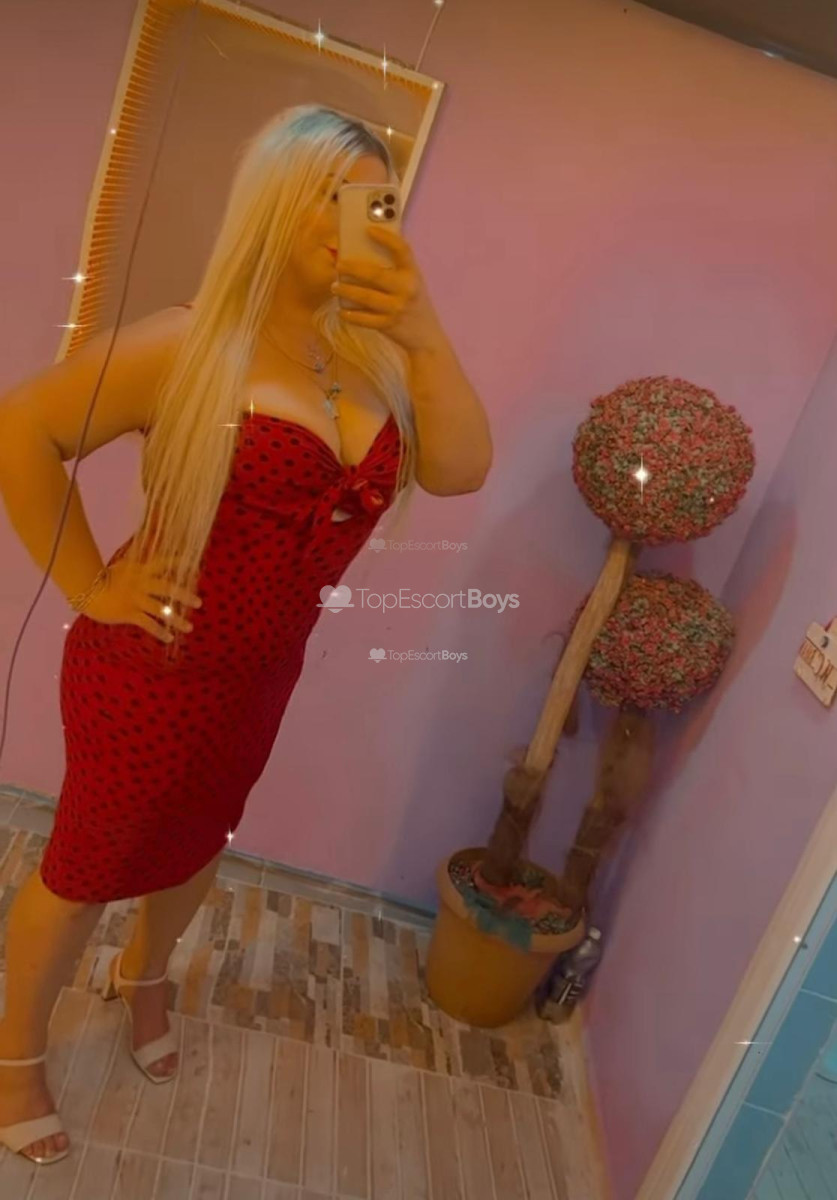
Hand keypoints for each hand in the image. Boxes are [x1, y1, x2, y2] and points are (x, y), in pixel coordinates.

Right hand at [84, 557, 201, 643]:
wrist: (85, 590)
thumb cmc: (102, 578)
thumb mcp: (123, 566)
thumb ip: (138, 564)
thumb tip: (148, 554)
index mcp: (141, 569)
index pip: (164, 563)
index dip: (180, 565)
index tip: (196, 568)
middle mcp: (141, 583)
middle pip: (168, 588)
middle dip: (184, 595)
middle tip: (199, 602)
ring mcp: (136, 598)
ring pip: (161, 609)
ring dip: (177, 619)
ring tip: (189, 627)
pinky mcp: (129, 613)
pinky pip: (148, 624)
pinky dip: (160, 632)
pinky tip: (169, 638)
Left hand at [331, 226, 441, 352]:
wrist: (427, 337)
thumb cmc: (415, 304)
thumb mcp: (412, 284)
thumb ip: (396, 270)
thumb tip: (364, 254)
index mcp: (413, 274)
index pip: (402, 250)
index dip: (386, 238)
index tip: (369, 230)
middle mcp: (406, 290)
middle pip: (375, 274)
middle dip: (353, 268)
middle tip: (339, 264)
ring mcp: (397, 309)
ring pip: (365, 296)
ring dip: (346, 290)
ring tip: (335, 286)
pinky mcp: (388, 325)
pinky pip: (364, 319)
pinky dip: (350, 315)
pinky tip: (342, 311)